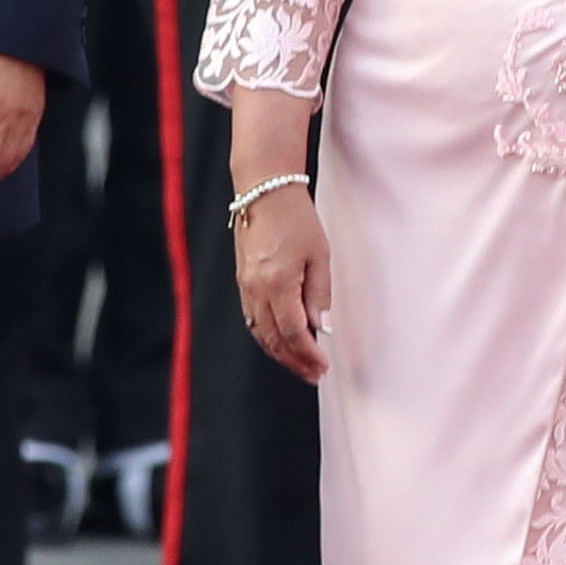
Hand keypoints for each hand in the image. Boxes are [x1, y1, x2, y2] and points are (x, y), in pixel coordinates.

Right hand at [231, 178, 332, 381]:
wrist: (264, 190)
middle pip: (274, 339)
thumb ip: (319, 294)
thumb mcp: (319, 255)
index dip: (309, 354)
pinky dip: (267, 336)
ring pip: (260, 333)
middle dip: (295, 361)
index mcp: (278, 283)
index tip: (323, 367)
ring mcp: (246, 286)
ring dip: (280, 353)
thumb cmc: (295, 217)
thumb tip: (321, 326)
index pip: (294, 332)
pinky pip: (252, 319)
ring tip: (300, 364)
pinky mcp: (242, 281)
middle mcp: (256, 289)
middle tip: (314, 374)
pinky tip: (280, 342)